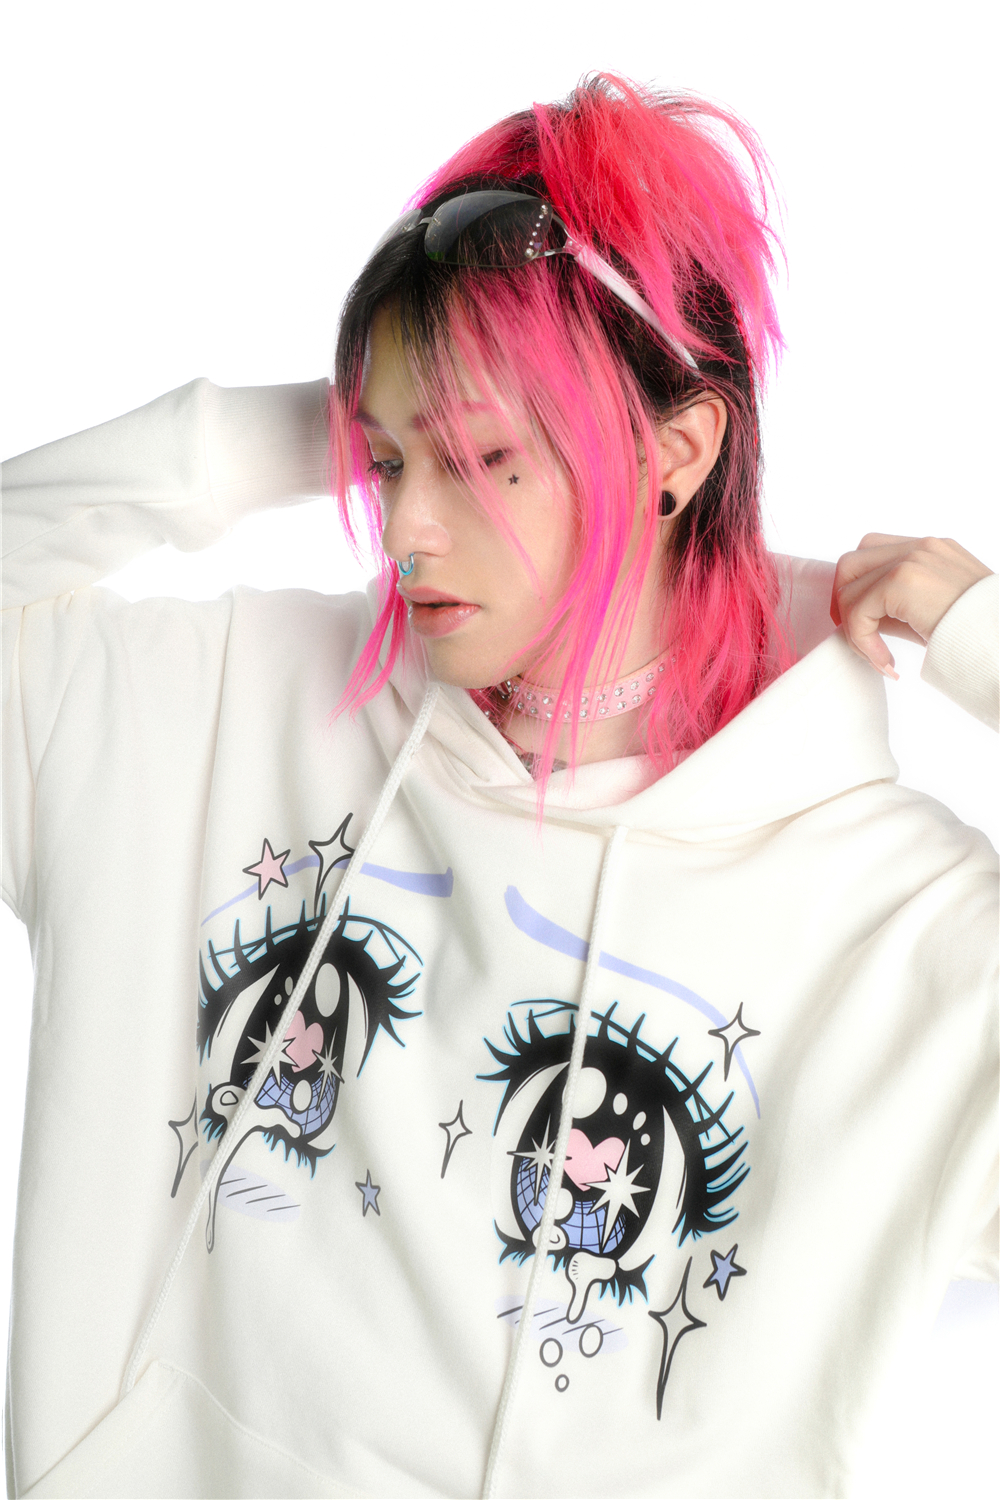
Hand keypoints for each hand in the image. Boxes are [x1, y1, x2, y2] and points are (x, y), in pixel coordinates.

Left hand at [831, 534, 993, 677]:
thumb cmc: (978, 635)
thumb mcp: (935, 613)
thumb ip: (898, 607)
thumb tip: (859, 620)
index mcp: (932, 550)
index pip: (873, 551)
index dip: (859, 588)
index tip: (865, 626)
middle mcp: (922, 546)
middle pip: (852, 561)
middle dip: (845, 602)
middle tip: (859, 640)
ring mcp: (912, 557)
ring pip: (848, 585)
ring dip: (854, 628)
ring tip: (879, 658)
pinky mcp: (903, 579)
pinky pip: (858, 610)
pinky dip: (862, 641)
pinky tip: (887, 663)